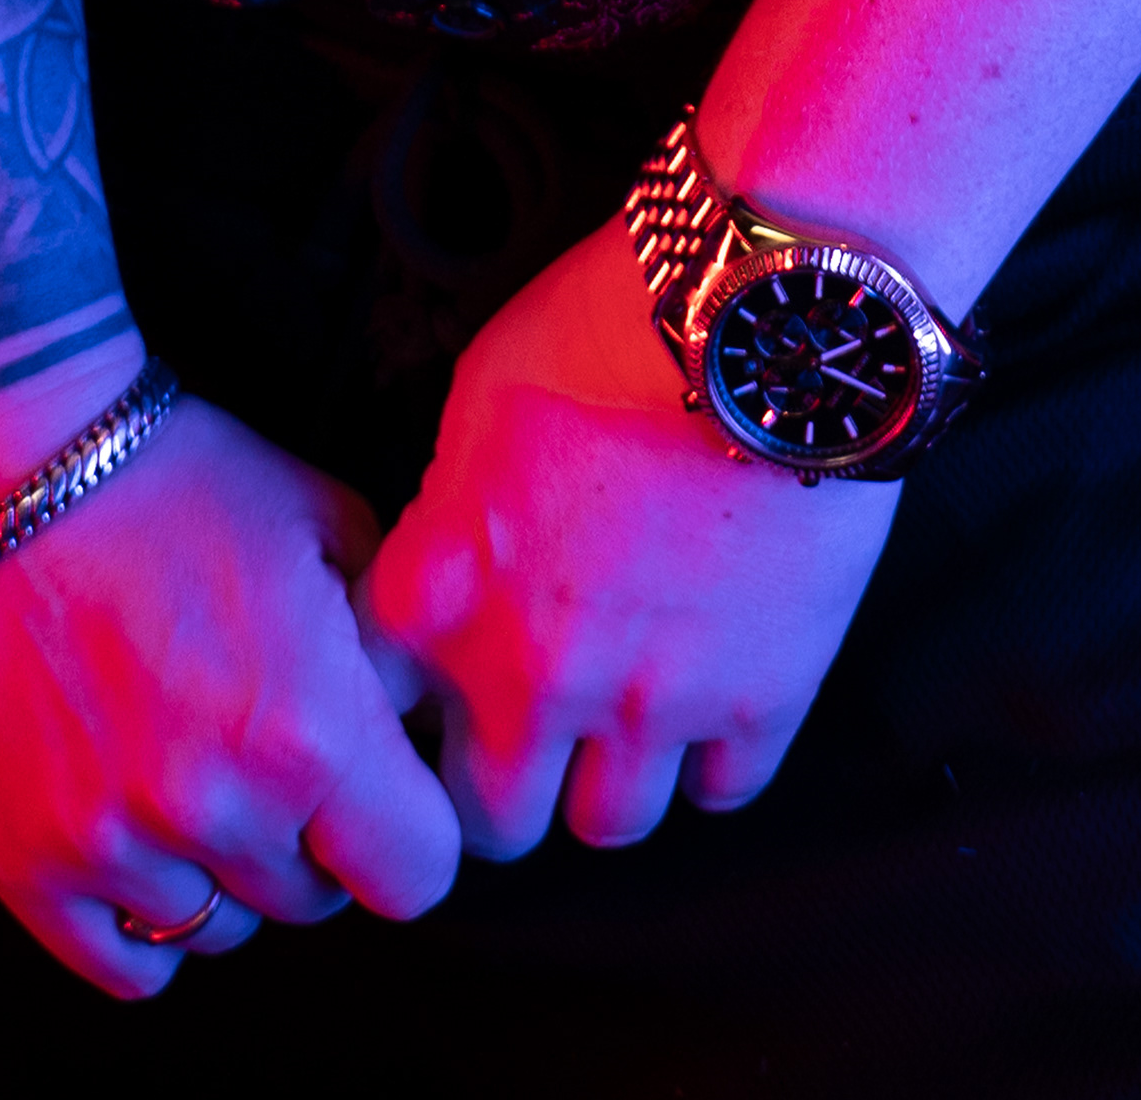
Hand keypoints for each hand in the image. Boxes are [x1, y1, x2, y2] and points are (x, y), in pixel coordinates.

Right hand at [0, 388, 462, 996]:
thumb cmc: (175, 478)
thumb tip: (420, 723)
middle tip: (264, 748)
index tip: (376, 788)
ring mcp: (116, 844)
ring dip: (221, 869)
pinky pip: (127, 963)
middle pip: (313, 902)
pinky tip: (139, 831)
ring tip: (187, 766)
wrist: (1, 465)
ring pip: (220, 930)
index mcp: (311, 728)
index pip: (416, 874)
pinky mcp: (28, 866)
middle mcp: (219, 806)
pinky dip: (142, 912)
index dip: (404, 828)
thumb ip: (387, 642)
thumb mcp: (323, 521)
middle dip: (308, 836)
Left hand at [359, 217, 898, 857]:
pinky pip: (719, 791)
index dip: (406, 714)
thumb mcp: (480, 395)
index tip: (432, 697)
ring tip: (624, 709)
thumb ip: (448, 510)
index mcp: (443, 595)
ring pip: (606, 824)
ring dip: (608, 773)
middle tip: (529, 729)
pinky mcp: (759, 700)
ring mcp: (650, 700)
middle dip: (502, 780)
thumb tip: (447, 562)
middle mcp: (533, 673)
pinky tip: (709, 686)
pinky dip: (712, 751)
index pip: (376, 723)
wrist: (763, 314)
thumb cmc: (616, 325)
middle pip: (489, 820)